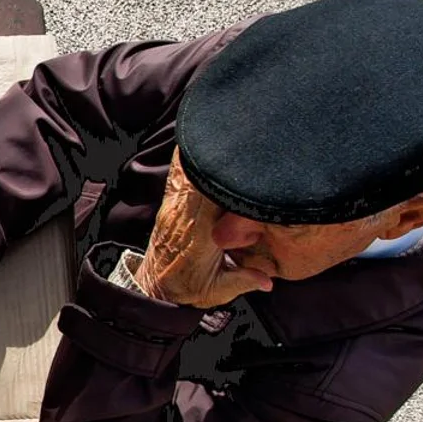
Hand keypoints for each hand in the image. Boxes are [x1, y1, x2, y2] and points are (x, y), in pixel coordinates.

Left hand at [135, 148, 274, 307]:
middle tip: (240, 138)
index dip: (230, 178)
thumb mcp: (218, 291)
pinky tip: (192, 141)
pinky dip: (183, 159)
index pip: (218, 199)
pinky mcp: (168, 207)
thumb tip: (268, 280)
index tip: (246, 163)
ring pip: (188, 173)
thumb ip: (244, 281)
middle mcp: (187, 217)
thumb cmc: (186, 290)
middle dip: (221, 159)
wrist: (154, 289)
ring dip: (203, 154)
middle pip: (205, 179)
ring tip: (218, 130)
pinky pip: (176, 177)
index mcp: (204, 235)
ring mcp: (174, 209)